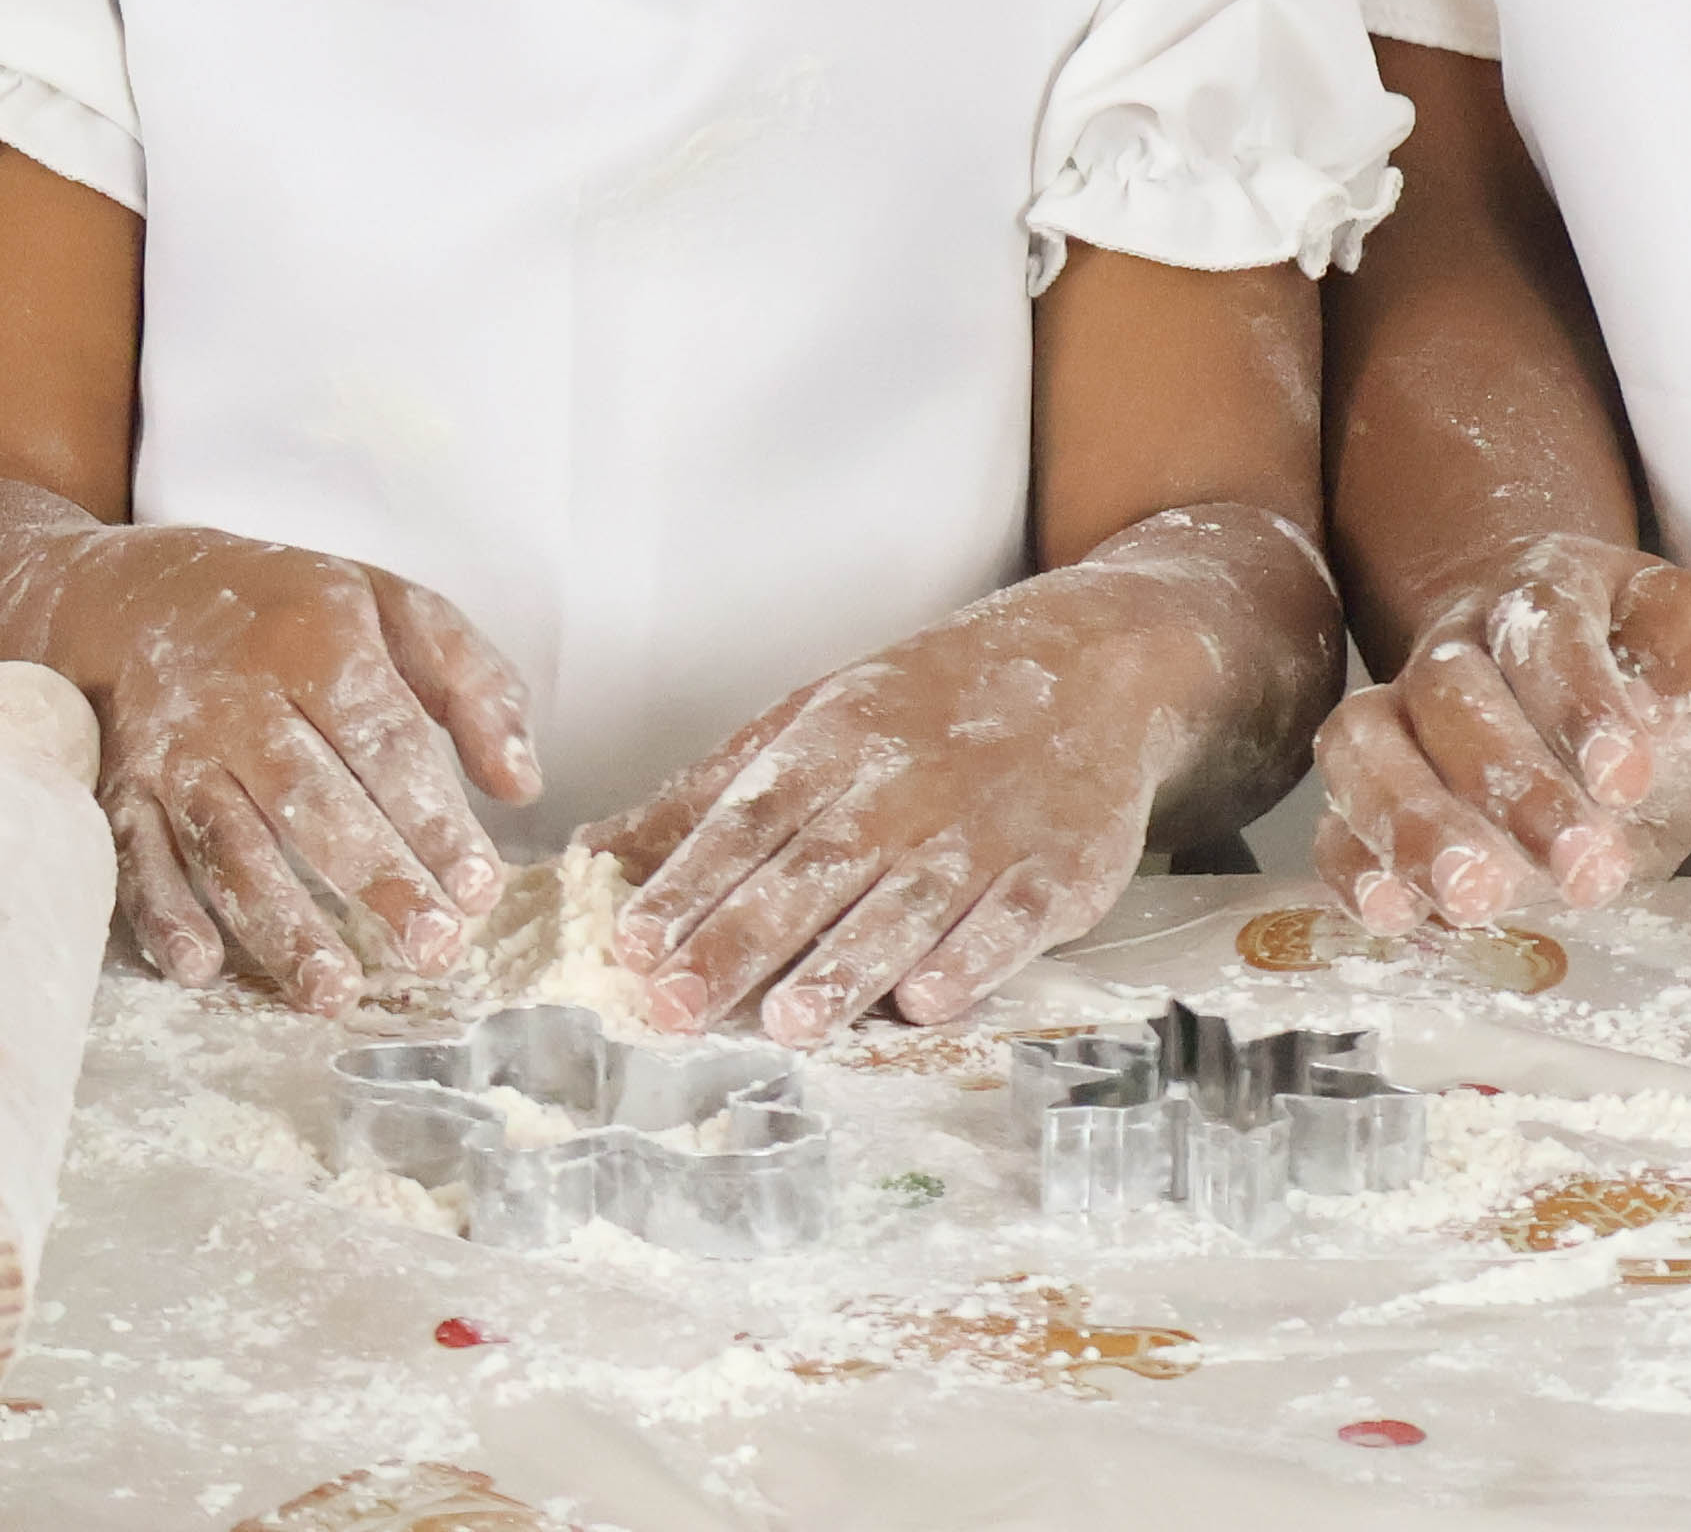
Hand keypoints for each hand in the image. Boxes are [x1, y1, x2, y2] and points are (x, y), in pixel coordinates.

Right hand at [61, 527, 530, 1013]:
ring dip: (276, 921)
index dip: (433, 817)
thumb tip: (521, 786)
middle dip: (374, 877)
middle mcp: (238, 697)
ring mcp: (173, 749)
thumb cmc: (292, 612)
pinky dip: (163, 915)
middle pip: (310, 798)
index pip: (384, 738)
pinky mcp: (123, 791)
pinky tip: (202, 970)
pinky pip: (137, 858)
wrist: (138, 593)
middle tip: (431, 949)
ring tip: (332, 992)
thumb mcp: (393, 606)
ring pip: (226, 842)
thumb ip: (471, 684)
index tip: (479, 890)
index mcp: (316, 639)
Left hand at [599, 545, 1264, 1043]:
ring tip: (789, 1022)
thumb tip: (598, 850)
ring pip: (906, 902)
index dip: (688, 885)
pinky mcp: (1058, 869)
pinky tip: (927, 1001)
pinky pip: (1009, 920)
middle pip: (812, 869)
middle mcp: (902, 785)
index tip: (632, 946)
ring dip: (847, 964)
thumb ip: (711, 794)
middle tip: (677, 1006)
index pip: (746, 821)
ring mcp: (984, 828)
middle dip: (740, 940)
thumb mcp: (814, 718)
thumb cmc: (931, 705)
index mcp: (834, 742)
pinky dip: (969, 959)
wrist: (1092, 666)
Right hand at [1315, 532, 1690, 927]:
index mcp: (1552, 592)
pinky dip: (1352, 865)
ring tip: (1476, 898)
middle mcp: (1462, 643)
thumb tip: (1674, 679)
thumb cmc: (1680, 695)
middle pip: (1448, 687)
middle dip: (1511, 783)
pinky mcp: (1379, 802)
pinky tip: (1393, 914)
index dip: (1579, 701)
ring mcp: (1406, 718)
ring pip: (1365, 741)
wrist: (1615, 722)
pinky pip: (1332, 820)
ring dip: (1413, 821)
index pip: (1545, 625)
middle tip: (1587, 870)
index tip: (1629, 781)